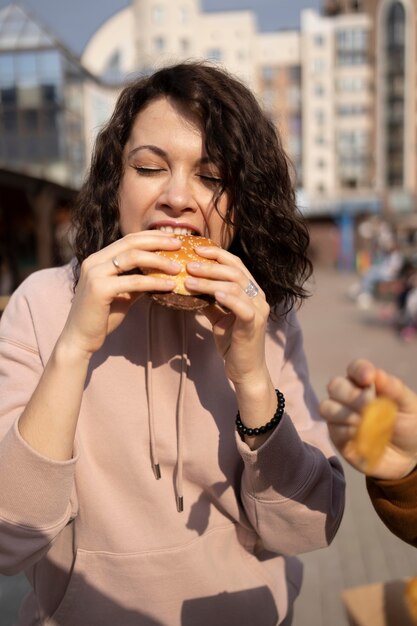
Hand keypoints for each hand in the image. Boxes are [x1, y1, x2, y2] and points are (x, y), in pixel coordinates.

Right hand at [59, 231, 180, 356]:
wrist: (80, 338)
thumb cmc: (102, 317)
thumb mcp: (123, 294)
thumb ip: (138, 281)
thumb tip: (162, 274)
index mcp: (98, 259)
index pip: (128, 239)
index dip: (151, 236)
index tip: (172, 238)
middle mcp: (94, 261)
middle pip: (131, 242)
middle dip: (158, 241)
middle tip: (179, 245)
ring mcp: (95, 273)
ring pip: (133, 257)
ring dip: (159, 260)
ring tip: (177, 267)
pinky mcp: (99, 288)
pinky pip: (133, 281)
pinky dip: (154, 282)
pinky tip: (170, 285)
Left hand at [184, 245, 270, 385]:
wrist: (246, 371)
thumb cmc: (233, 344)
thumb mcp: (218, 319)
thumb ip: (209, 303)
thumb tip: (189, 287)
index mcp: (251, 291)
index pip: (236, 264)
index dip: (217, 254)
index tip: (195, 249)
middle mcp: (258, 297)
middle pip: (235, 271)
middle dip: (210, 264)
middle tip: (188, 263)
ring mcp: (258, 310)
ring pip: (234, 286)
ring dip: (210, 280)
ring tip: (189, 279)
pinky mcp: (254, 324)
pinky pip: (241, 307)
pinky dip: (227, 298)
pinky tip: (212, 294)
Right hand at [320, 358, 416, 478]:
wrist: (409, 456)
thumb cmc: (409, 424)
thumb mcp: (409, 405)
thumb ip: (394, 388)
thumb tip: (376, 374)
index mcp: (366, 384)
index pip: (355, 369)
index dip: (358, 370)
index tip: (368, 378)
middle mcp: (348, 397)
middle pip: (335, 386)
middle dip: (350, 394)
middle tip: (368, 406)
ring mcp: (340, 417)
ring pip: (327, 407)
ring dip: (345, 414)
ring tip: (364, 423)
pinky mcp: (337, 438)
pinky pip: (333, 430)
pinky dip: (346, 431)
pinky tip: (360, 435)